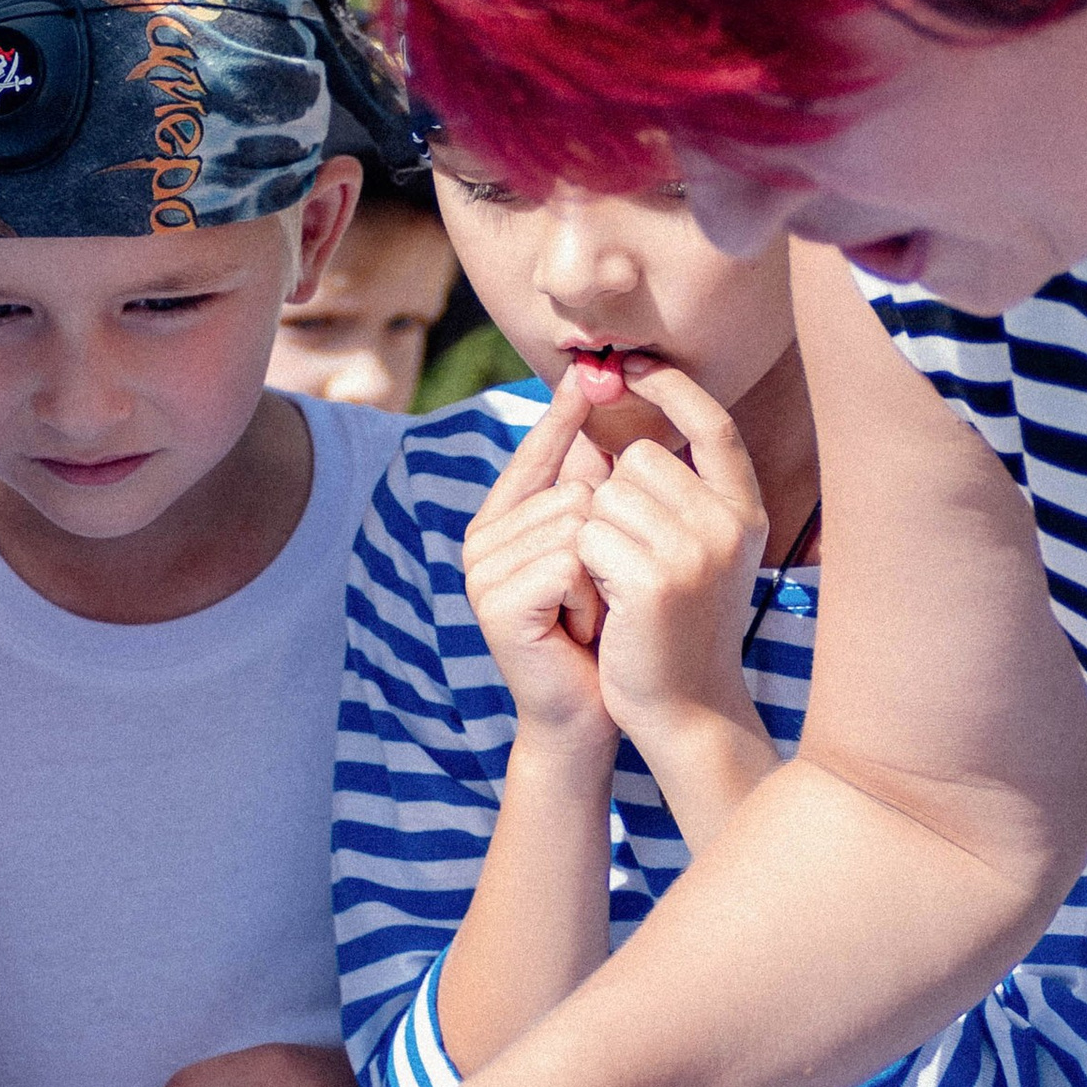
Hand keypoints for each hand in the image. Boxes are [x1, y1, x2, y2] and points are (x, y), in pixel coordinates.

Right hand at [460, 376, 618, 749]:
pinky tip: (579, 626)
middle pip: (572, 488)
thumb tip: (603, 424)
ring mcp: (482, 571)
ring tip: (588, 611)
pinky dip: (590, 595)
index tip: (588, 373)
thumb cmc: (599, 632)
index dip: (562, 416)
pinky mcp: (495, 602)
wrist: (586, 714)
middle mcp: (483, 539)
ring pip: (574, 523)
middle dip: (604, 540)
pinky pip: (569, 562)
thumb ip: (589, 494)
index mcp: (503, 521)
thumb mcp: (596, 554)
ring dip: (601, 571)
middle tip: (594, 593)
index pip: (536, 453)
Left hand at [575, 364, 770, 752]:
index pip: (713, 422)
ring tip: (620, 585)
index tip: (631, 367)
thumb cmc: (678, 626)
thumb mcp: (694, 550)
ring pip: (607, 494)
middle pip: (640, 458)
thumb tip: (615, 418)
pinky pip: (589, 534)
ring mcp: (695, 552)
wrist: (686, 709)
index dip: (671, 388)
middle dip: (614, 496)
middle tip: (628, 558)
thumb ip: (674, 491)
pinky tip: (608, 603)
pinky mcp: (654, 581)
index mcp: (746, 511)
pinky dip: (584, 565)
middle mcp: (729, 524)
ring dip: (596, 534)